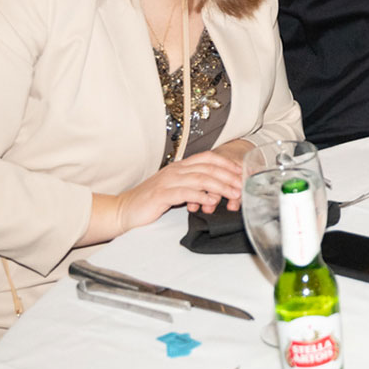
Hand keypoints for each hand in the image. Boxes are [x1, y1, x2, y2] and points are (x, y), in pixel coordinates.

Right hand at [113, 149, 245, 235]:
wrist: (125, 210)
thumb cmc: (151, 201)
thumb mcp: (175, 189)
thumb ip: (193, 187)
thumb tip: (216, 191)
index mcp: (180, 166)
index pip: (208, 158)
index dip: (227, 164)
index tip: (241, 172)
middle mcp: (176, 170)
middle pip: (208, 167)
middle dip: (229, 176)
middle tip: (243, 185)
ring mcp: (168, 181)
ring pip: (200, 179)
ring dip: (221, 186)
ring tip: (234, 194)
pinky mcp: (162, 195)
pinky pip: (185, 193)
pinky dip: (201, 196)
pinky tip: (212, 201)